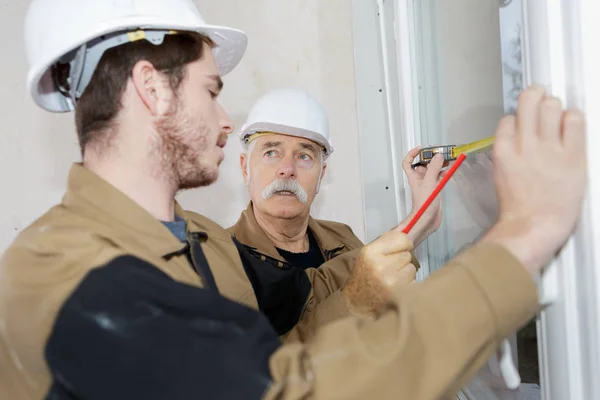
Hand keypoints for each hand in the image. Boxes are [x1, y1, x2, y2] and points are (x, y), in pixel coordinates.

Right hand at [342, 230, 416, 316]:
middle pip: (407, 255)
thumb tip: (409, 228)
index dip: (402, 244)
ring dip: (405, 273)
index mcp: (370, 252)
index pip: (402, 238)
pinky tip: (395, 289)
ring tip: (392, 279)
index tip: (398, 250)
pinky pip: (413, 282)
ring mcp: (391, 281)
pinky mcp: (400, 294)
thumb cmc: (364, 276)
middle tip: (389, 269)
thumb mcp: (368, 254)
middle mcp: (380, 266)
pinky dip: (407, 285)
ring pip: (411, 268)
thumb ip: (387, 241)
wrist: (357, 303)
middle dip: (401, 261)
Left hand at [396, 148, 444, 245]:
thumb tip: (438, 156)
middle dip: (431, 157)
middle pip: (424, 164)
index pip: (408, 163)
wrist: (427, 220)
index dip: (412, 154)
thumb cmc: (423, 204)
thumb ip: (434, 169)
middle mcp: (420, 180)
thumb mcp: (429, 183)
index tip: (420, 148)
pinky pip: (439, 178)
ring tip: (448, 159)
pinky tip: (450, 170)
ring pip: (433, 170)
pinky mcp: (435, 189)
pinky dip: (444, 173)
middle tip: (440, 152)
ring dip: (439, 164)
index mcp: (414, 177)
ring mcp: (428, 184)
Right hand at [483, 85, 585, 273]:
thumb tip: (518, 139)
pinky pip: (575, 121)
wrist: (533, 226)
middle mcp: (524, 144)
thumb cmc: (518, 208)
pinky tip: (572, 126)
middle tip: (541, 98)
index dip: (518, 118)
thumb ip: (509, 154)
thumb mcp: (501, 176)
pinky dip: (574, 118)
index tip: (525, 120)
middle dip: (536, 95)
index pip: (508, 119)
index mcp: (503, 150)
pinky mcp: (572, 156)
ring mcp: (549, 149)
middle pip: (529, 101)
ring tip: (558, 115)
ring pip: (552, 106)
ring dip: (555, 107)